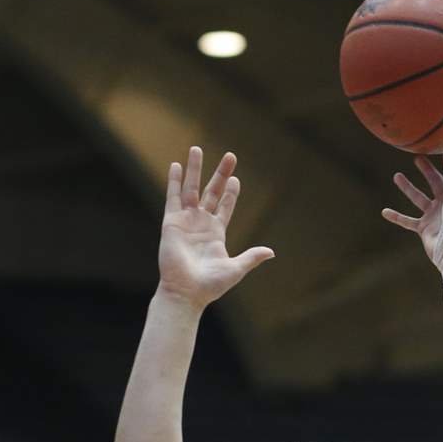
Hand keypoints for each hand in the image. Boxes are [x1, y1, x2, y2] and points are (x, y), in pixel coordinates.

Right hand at [157, 147, 273, 310]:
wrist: (187, 292)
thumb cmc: (210, 285)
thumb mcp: (236, 268)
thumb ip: (251, 257)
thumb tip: (271, 252)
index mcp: (216, 233)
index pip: (225, 206)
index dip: (231, 193)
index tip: (236, 178)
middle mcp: (201, 224)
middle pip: (212, 192)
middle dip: (220, 174)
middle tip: (230, 155)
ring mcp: (186, 221)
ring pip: (192, 189)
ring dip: (195, 170)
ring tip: (196, 149)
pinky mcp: (172, 222)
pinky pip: (173, 198)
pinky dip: (174, 182)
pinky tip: (175, 165)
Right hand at [381, 148, 442, 284]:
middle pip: (435, 182)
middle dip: (427, 170)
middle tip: (417, 156)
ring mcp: (433, 216)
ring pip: (418, 198)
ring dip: (408, 188)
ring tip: (396, 175)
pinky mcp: (424, 229)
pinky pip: (407, 220)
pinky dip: (397, 216)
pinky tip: (384, 211)